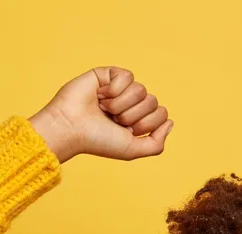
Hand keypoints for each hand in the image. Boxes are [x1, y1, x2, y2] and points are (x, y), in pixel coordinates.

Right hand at [28, 66, 173, 163]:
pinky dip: (114, 89)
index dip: (146, 124)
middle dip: (133, 115)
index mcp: (137, 120)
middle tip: (113, 120)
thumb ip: (157, 144)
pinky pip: (127, 76)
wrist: (71, 127)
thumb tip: (170, 122)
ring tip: (104, 109)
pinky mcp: (109, 75)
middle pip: (153, 101)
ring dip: (121, 104)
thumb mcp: (132, 150)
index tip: (126, 131)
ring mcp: (120, 89)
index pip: (161, 114)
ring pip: (141, 89)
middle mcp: (130, 104)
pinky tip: (100, 95)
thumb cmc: (98, 141)